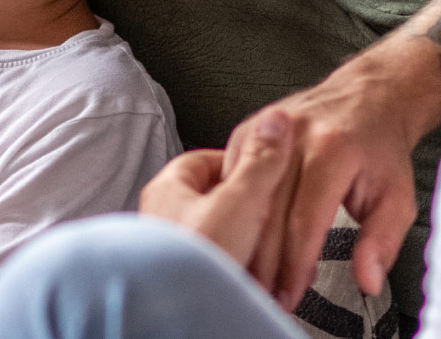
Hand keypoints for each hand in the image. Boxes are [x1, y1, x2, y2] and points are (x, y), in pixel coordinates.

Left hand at [138, 111, 296, 265]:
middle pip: (215, 199)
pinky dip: (241, 269)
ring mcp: (172, 251)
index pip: (207, 160)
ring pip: (219, 236)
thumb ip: (261, 162)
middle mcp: (163, 218)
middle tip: (277, 216)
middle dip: (251, 209)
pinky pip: (219, 266)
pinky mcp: (185, 280)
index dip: (242, 163)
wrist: (180, 317)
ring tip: (273, 253)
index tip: (268, 170)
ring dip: (249, 243)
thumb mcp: (240, 200)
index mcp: (169, 188)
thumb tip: (276, 122)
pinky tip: (258, 279)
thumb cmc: (197, 261)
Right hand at [224, 49, 426, 306]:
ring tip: (254, 274)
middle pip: (268, 213)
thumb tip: (367, 280)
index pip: (304, 220)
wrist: (368, 97)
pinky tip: (240, 237)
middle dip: (267, 263)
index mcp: (332, 150)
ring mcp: (266, 130)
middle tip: (269, 294)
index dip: (294, 265)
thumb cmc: (379, 148)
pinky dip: (234, 213)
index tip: (292, 294)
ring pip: (244, 199)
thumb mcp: (396, 197)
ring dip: (246, 241)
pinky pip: (231, 180)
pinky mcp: (247, 131)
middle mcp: (295, 134)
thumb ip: (381, 241)